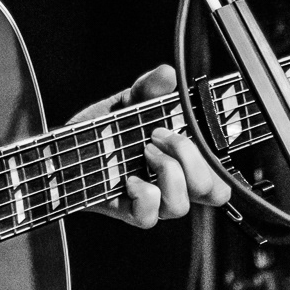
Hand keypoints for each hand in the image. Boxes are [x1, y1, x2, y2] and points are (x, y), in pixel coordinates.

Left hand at [73, 65, 230, 228]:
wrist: (66, 147)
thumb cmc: (106, 128)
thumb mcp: (130, 101)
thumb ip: (151, 87)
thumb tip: (168, 73)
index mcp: (185, 165)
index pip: (222, 179)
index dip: (220, 161)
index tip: (194, 128)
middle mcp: (174, 186)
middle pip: (213, 192)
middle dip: (190, 156)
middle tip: (159, 135)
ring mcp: (154, 201)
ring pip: (182, 205)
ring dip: (167, 171)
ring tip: (144, 150)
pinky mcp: (128, 211)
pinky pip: (149, 217)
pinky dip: (143, 195)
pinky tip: (127, 178)